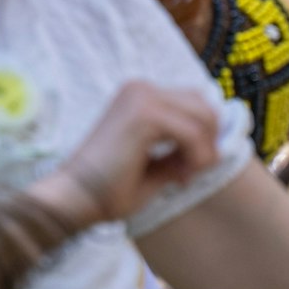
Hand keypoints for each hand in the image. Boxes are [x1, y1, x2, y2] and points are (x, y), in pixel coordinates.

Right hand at [25, 82, 221, 231]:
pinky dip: (197, 157)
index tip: (188, 169)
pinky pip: (193, 133)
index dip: (204, 136)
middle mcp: (141, 88)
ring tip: (182, 176)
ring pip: (203, 116)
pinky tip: (180, 176)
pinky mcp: (144, 114)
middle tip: (189, 174)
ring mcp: (142, 96)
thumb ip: (182, 152)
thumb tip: (215, 150)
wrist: (73, 199)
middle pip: (204, 105)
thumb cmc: (108, 189)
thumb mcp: (156, 167)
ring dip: (203, 152)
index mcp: (140, 95)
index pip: (195, 102)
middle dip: (208, 141)